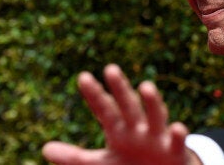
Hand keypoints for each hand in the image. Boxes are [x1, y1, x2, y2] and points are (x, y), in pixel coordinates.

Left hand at [42, 64, 199, 164]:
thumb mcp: (102, 163)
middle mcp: (139, 128)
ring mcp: (158, 137)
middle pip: (128, 105)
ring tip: (145, 86)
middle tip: (110, 68)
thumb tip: (45, 149)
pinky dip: (178, 135)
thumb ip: (75, 157)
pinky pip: (178, 142)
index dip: (94, 95)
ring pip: (156, 115)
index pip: (104, 109)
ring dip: (152, 101)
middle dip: (120, 88)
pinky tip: (178, 127)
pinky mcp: (176, 151)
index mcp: (119, 129)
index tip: (82, 77)